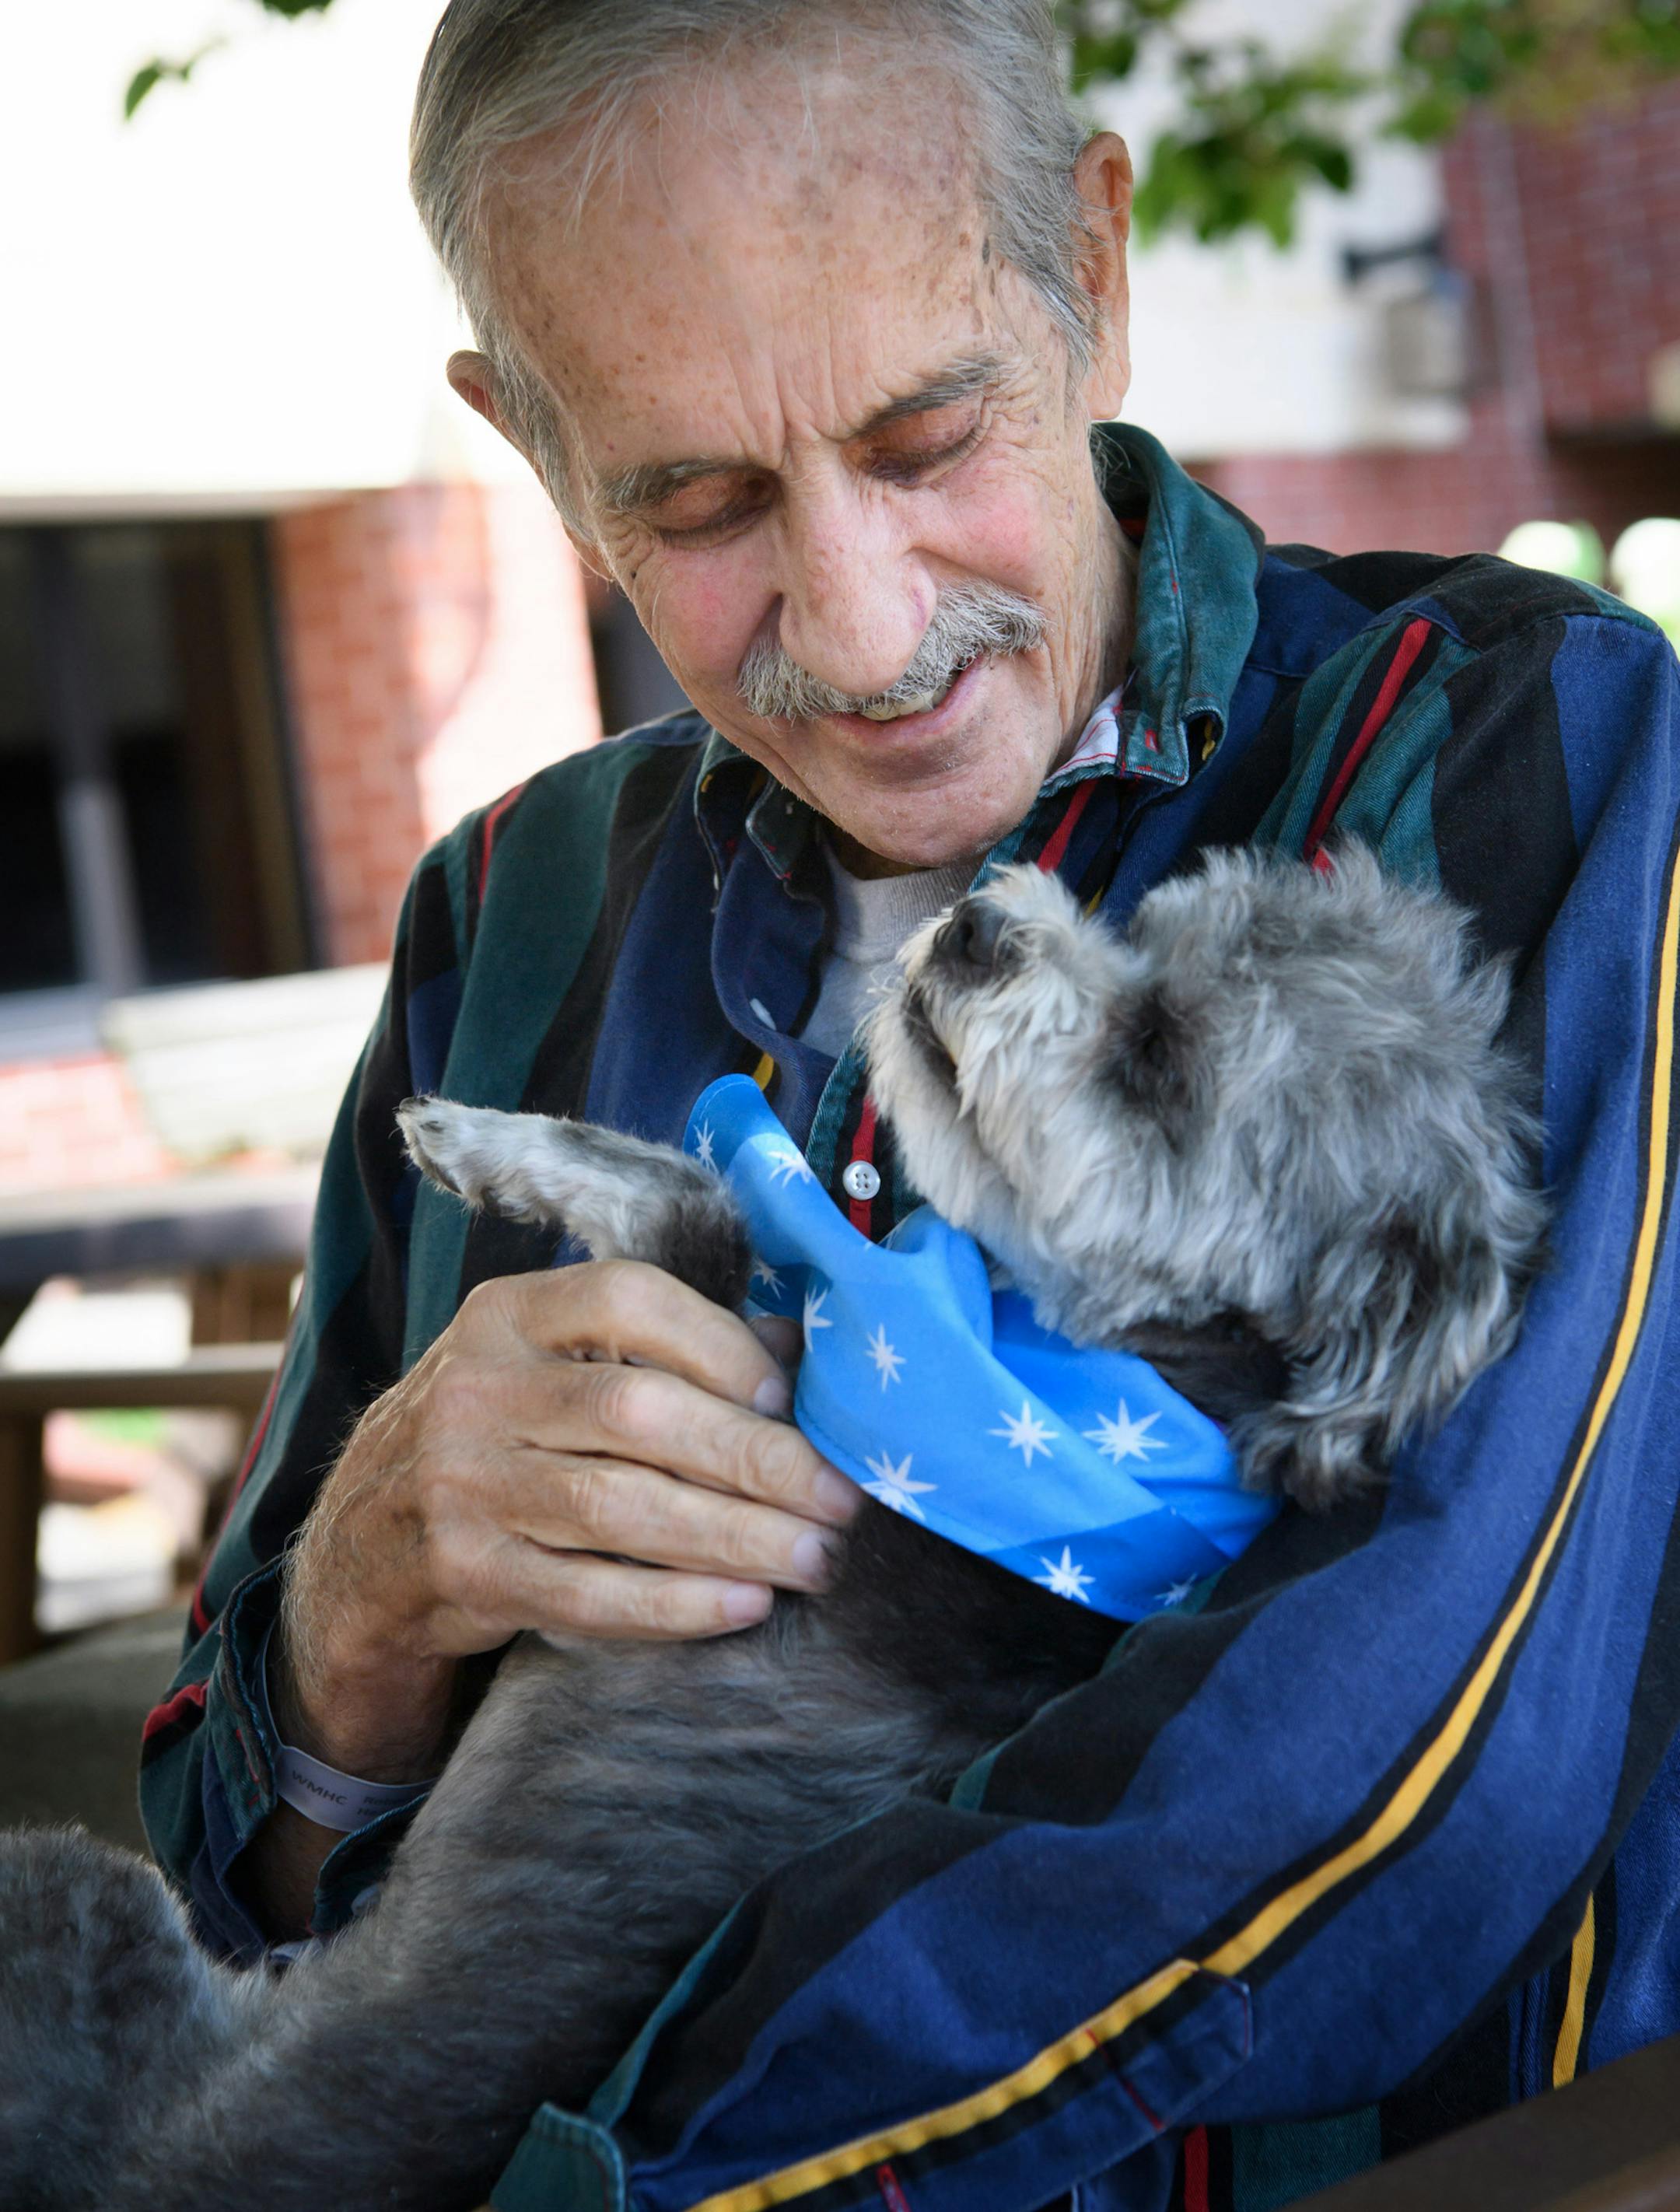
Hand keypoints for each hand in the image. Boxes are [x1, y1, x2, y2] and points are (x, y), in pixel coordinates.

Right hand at [277, 1261, 855, 1780]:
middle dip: (755, 1458)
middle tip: (839, 1499)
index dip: (717, 1343)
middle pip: (637, 1413)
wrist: (361, 1546)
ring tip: (814, 1558)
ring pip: (618, 1508)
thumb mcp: (548, 1369)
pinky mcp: (462, 1573)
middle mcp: (476, 1388)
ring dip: (733, 1536)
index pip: (626, 1299)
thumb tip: (800, 1355)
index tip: (786, 1395)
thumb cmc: (496, 1440)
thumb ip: (660, 1353)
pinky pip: (585, 1593)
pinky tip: (743, 1604)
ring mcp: (460, 1484)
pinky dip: (673, 1603)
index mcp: (508, 1314)